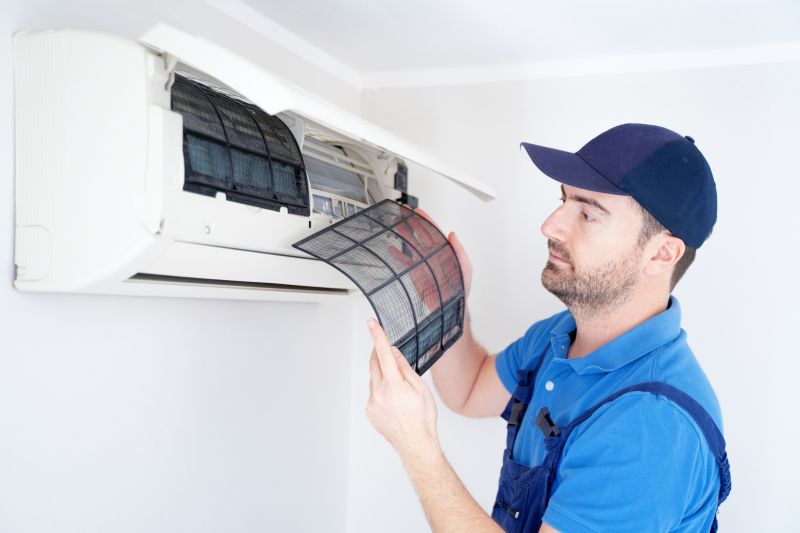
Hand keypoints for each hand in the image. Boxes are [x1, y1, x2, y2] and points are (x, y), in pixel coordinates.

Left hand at [365, 318, 439, 458]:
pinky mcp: (369, 411)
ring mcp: (372, 403)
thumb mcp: (421, 389)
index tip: (371, 323)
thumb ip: (405, 368)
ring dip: (382, 376)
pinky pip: (373, 394)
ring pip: (373, 380)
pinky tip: (393, 402)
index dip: (377, 336)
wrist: (416, 445)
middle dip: (378, 353)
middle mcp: (379, 393)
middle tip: (385, 349)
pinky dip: (380, 390)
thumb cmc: (423, 419)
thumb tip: (394, 353)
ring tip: (399, 390)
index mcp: (394, 385)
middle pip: (374, 364)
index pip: (383, 353)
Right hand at [388, 208, 472, 304]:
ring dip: (403, 235)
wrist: (449, 307)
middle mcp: (432, 255)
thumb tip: (453, 235)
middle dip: (411, 222)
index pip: (433, 231)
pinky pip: (405, 261)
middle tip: (402, 213)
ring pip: (411, 244)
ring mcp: (423, 263)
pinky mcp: (415, 273)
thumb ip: (459, 251)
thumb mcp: (465, 269)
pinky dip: (398, 255)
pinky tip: (392, 249)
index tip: (417, 211)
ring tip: (394, 226)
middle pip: (419, 234)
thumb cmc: (460, 289)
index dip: (425, 220)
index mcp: (444, 251)